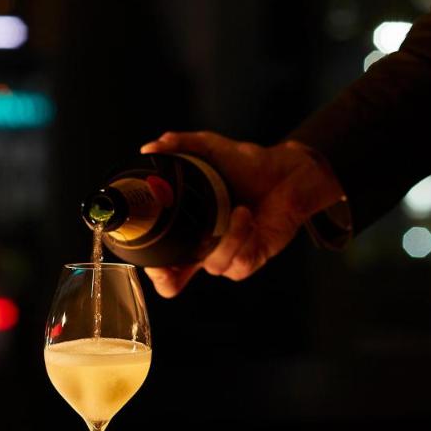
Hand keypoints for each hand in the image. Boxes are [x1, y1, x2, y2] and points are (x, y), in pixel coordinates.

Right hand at [138, 132, 344, 296]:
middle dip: (168, 276)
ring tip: (239, 208)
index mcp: (188, 229)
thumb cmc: (250, 166)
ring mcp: (229, 256)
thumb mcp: (212, 150)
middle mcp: (204, 247)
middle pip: (173, 284)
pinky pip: (238, 262)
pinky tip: (247, 216)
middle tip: (172, 256)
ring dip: (225, 237)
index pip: (159, 261)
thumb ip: (181, 146)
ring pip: (212, 266)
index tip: (141, 251)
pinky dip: (241, 237)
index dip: (146, 265)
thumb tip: (151, 148)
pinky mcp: (252, 258)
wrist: (289, 171)